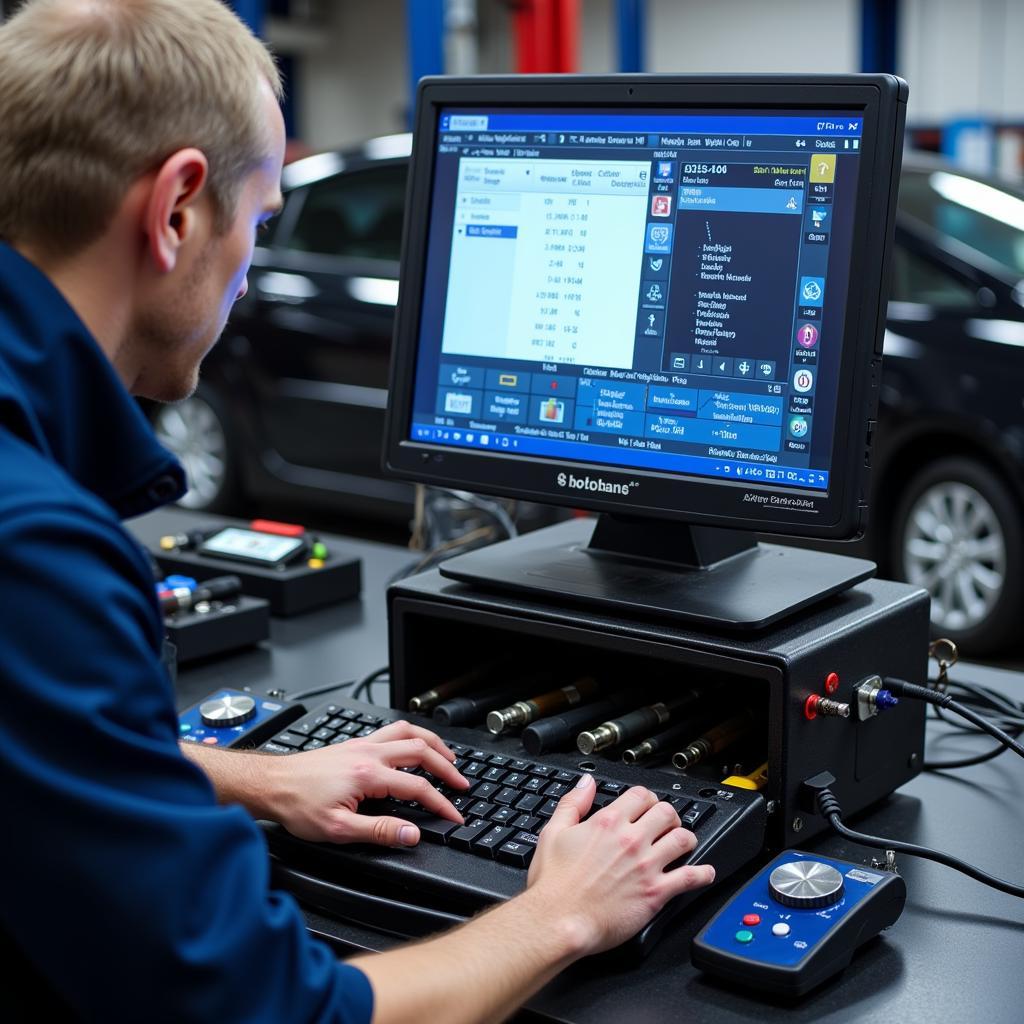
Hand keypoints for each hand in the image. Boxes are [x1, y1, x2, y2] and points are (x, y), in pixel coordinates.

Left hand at [264, 720, 468, 846]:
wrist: (271, 785)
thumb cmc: (298, 806)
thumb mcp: (339, 830)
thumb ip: (379, 831)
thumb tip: (411, 834)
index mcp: (369, 774)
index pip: (417, 788)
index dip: (441, 803)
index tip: (455, 815)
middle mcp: (369, 753)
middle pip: (421, 750)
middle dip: (447, 766)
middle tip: (461, 782)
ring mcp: (362, 745)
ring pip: (408, 732)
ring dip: (432, 743)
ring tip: (447, 756)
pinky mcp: (354, 744)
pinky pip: (392, 730)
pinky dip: (411, 735)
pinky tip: (413, 745)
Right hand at [525, 775, 714, 954]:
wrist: (559, 919)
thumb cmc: (553, 883)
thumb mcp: (553, 832)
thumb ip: (573, 803)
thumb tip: (586, 783)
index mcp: (608, 822)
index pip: (641, 795)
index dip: (647, 799)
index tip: (647, 806)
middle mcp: (631, 839)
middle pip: (666, 812)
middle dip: (669, 816)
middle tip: (667, 825)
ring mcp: (646, 866)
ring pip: (683, 839)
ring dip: (686, 839)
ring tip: (684, 844)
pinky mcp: (656, 892)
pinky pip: (690, 878)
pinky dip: (703, 874)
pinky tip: (705, 873)